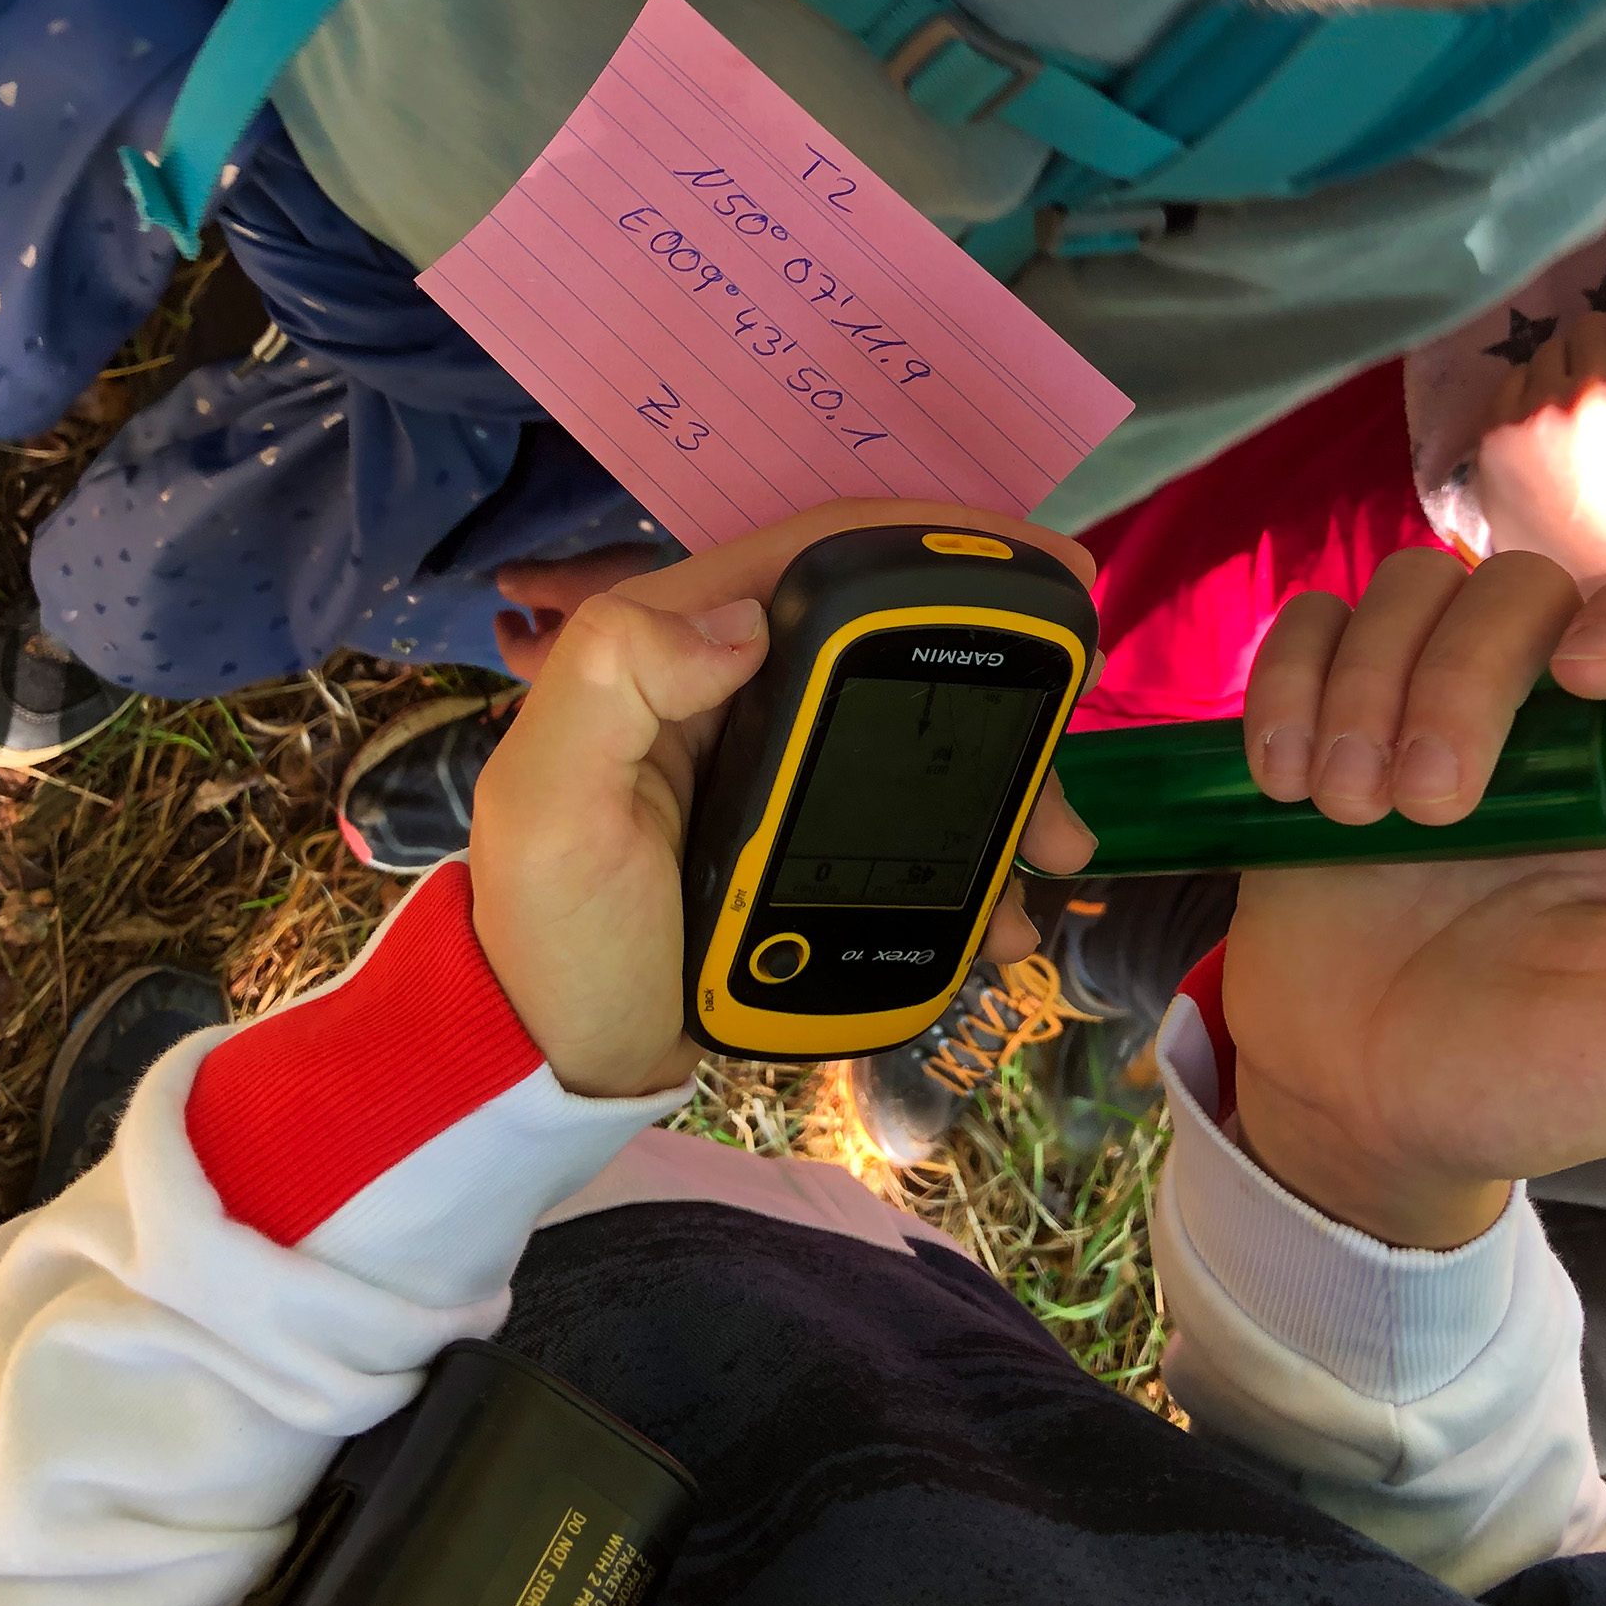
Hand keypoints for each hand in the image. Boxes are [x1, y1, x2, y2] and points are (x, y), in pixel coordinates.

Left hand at [467, 497, 1097, 1098]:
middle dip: (995, 695)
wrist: (553, 1062)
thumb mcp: (552, 798)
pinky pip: (906, 829)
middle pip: (890, 655)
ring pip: (914, 747)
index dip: (931, 543)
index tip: (1041, 572)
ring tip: (1049, 854)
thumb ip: (615, 679)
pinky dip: (967, 861)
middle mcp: (730, 693)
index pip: (815, 557)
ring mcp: (771, 772)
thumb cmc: (546, 930)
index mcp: (670, 649)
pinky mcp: (798, 845)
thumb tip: (742, 620)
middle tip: (1059, 758)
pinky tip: (1000, 912)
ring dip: (996, 789)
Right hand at [1230, 546, 1605, 1247]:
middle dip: (1467, 681)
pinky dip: (1287, 685)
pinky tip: (1283, 784)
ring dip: (1368, 685)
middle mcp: (1546, 722)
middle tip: (1431, 811)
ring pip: (1412, 587)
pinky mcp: (1325, 714)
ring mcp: (1428, 706)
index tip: (1584, 676)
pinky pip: (1309, 623)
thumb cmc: (1526, 1087)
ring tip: (1346, 810)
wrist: (1355, 1115)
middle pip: (1528, 588)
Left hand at [1475, 292, 1605, 587]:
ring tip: (1574, 412)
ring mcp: (1541, 409)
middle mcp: (1598, 392)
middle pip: (1592, 325)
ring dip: (1563, 372)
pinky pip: (1512, 380)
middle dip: (1603, 351)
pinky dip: (1527, 397)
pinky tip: (1543, 429)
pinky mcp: (1497, 429)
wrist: (1594, 582)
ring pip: (1549, 350)